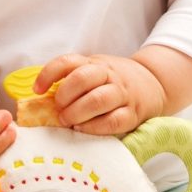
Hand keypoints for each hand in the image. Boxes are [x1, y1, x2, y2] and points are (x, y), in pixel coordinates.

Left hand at [33, 53, 165, 135]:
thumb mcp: (95, 70)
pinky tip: (83, 130)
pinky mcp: (133, 114)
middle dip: (64, 96)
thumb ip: (72, 79)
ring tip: (68, 121)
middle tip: (58, 109)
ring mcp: (122, 94)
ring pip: (98, 100)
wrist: (154, 84)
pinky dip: (94, 128)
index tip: (37, 90)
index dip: (48, 74)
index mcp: (95, 63)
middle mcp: (109, 75)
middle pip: (82, 78)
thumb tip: (39, 98)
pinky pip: (113, 121)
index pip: (67, 61)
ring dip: (77, 113)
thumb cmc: (114, 81)